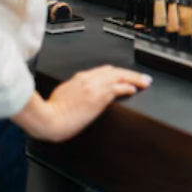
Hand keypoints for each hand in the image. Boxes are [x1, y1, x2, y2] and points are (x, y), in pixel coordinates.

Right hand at [17, 66, 151, 142]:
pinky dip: (128, 87)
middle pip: (114, 71)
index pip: (103, 71)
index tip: (123, 76)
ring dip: (134, 78)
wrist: (47, 120)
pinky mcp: (99, 96)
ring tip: (145, 82)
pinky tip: (135, 89)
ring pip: (120, 76)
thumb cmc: (51, 113)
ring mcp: (94, 86)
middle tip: (141, 77)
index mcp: (78, 79)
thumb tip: (81, 95)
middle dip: (129, 73)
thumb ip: (73, 90)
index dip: (116, 73)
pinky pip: (118, 88)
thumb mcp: (62, 95)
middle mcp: (87, 79)